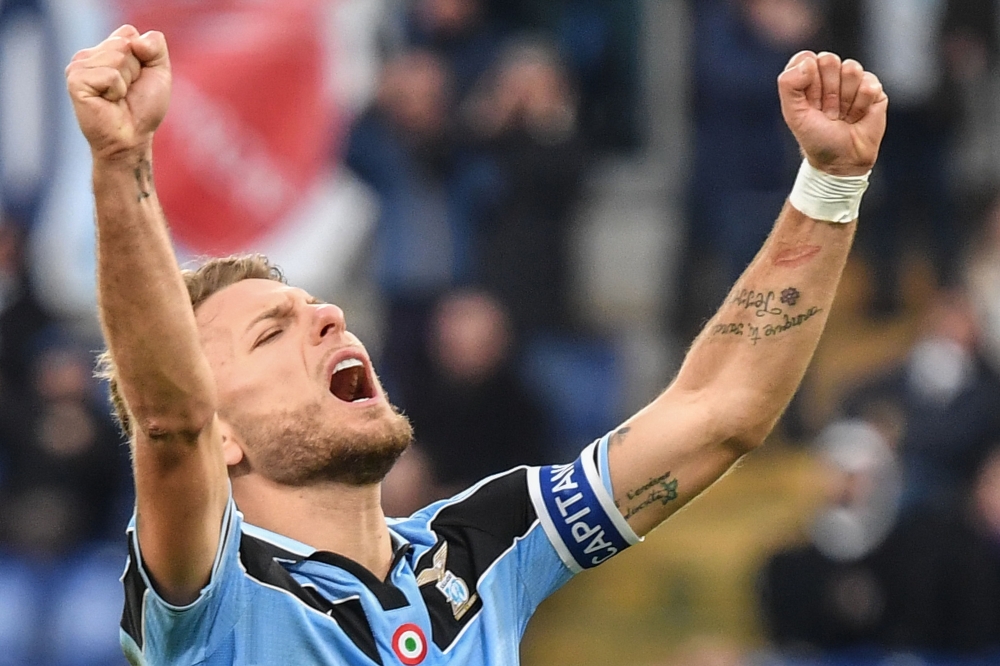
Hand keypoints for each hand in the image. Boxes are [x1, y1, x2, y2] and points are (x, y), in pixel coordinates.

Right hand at [65, 25, 170, 161]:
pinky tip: (108, 102)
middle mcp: (89, 54)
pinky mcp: (75, 80)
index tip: (138, 79)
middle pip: (124, 43)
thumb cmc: (143, 109)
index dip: (144, 57)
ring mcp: (79, 66)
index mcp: (106, 49)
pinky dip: (116, 90)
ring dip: (126, 81)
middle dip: (135, 70)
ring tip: (117, 97)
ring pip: (117, 57)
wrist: (131, 138)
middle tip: (127, 92)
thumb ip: (155, 46)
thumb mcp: (159, 72)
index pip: (129, 33)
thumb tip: (135, 40)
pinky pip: (109, 75)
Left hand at [778, 51, 887, 175]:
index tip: (808, 102)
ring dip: (844, 99)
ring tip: (842, 114)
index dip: (807, 80)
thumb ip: (789, 84)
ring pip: (851, 68)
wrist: (842, 160)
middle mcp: (830, 75)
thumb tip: (810, 61)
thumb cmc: (816, 137)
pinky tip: (857, 116)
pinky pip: (869, 83)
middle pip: (829, 59)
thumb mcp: (793, 114)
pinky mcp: (873, 89)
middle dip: (826, 89)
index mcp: (807, 78)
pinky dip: (861, 105)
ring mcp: (853, 81)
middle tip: (826, 110)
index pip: (806, 57)